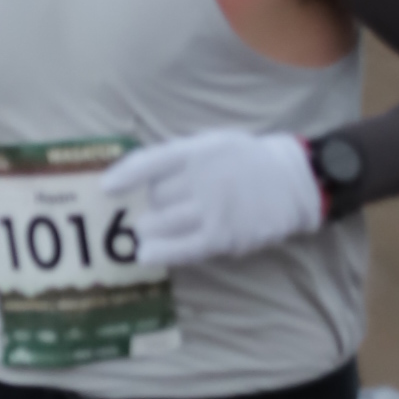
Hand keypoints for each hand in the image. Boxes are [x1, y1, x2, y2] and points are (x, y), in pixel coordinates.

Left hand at [96, 131, 324, 267]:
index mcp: (200, 150)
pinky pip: (184, 247)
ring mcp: (214, 208)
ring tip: (148, 231)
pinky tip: (146, 255)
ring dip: (150, 228)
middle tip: (155, 209)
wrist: (292, 182)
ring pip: (164, 223)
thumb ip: (179, 157)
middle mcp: (205, 177)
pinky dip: (162, 252)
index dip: (125, 175)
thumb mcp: (214, 143)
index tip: (106, 188)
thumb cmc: (244, 162)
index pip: (152, 161)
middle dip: (151, 205)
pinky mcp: (223, 236)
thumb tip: (136, 176)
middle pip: (156, 197)